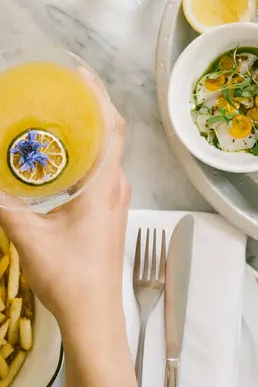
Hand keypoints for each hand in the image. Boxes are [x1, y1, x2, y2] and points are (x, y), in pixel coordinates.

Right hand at [0, 109, 129, 333]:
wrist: (94, 311)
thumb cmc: (68, 275)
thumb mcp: (28, 237)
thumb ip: (5, 206)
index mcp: (104, 184)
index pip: (110, 127)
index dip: (99, 97)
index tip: (80, 75)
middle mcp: (117, 183)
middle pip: (112, 133)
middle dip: (92, 106)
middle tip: (64, 88)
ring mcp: (117, 196)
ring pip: (108, 150)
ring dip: (91, 128)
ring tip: (62, 113)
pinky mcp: (110, 207)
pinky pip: (104, 167)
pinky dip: (89, 150)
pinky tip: (65, 154)